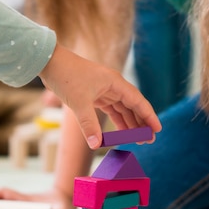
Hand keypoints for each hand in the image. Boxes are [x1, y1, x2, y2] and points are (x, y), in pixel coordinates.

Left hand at [39, 44, 160, 148]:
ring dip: (130, 123)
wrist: (50, 63)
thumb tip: (96, 145)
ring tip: (138, 139)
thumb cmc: (66, 77)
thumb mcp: (78, 103)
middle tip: (148, 140)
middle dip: (141, 123)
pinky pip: (111, 109)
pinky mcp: (95, 95)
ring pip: (123, 109)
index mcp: (115, 83)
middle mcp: (113, 85)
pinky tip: (122, 132)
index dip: (149, 116)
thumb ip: (89, 124)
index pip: (138, 101)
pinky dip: (117, 120)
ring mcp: (104, 90)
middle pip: (133, 106)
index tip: (157, 129)